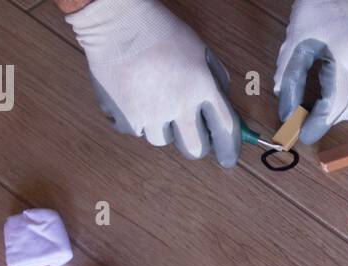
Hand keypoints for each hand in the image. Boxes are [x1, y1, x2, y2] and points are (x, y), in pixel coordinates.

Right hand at [66, 0, 239, 165]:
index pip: (225, 130)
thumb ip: (216, 80)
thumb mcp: (201, 50)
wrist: (117, 25)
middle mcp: (178, 106)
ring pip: (162, 140)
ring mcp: (150, 115)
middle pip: (195, 148)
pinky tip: (136, 97)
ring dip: (163, 127)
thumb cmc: (161, 32)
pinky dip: (137, 119)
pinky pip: (136, 131)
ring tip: (155, 101)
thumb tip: (223, 106)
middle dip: (197, 144)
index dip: (229, 149)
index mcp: (202, 87)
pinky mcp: (125, 118)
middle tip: (192, 134)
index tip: (228, 159)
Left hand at [274, 0, 347, 143]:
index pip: (334, 103)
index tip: (306, 136)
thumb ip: (289, 74)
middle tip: (314, 122)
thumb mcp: (297, 39)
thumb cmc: (319, 9)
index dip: (318, 124)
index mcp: (343, 54)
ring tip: (336, 112)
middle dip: (331, 120)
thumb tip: (286, 110)